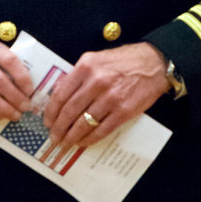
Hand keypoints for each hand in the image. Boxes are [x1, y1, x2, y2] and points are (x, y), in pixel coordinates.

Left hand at [41, 42, 168, 148]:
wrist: (154, 64)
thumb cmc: (124, 60)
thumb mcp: (95, 59)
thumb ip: (77, 75)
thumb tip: (59, 93)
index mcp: (86, 67)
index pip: (61, 94)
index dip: (51, 111)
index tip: (47, 121)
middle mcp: (96, 82)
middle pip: (69, 111)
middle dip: (58, 128)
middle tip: (54, 137)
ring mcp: (111, 98)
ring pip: (84, 123)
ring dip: (72, 136)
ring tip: (66, 142)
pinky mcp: (124, 111)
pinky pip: (102, 130)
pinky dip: (90, 138)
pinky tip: (83, 142)